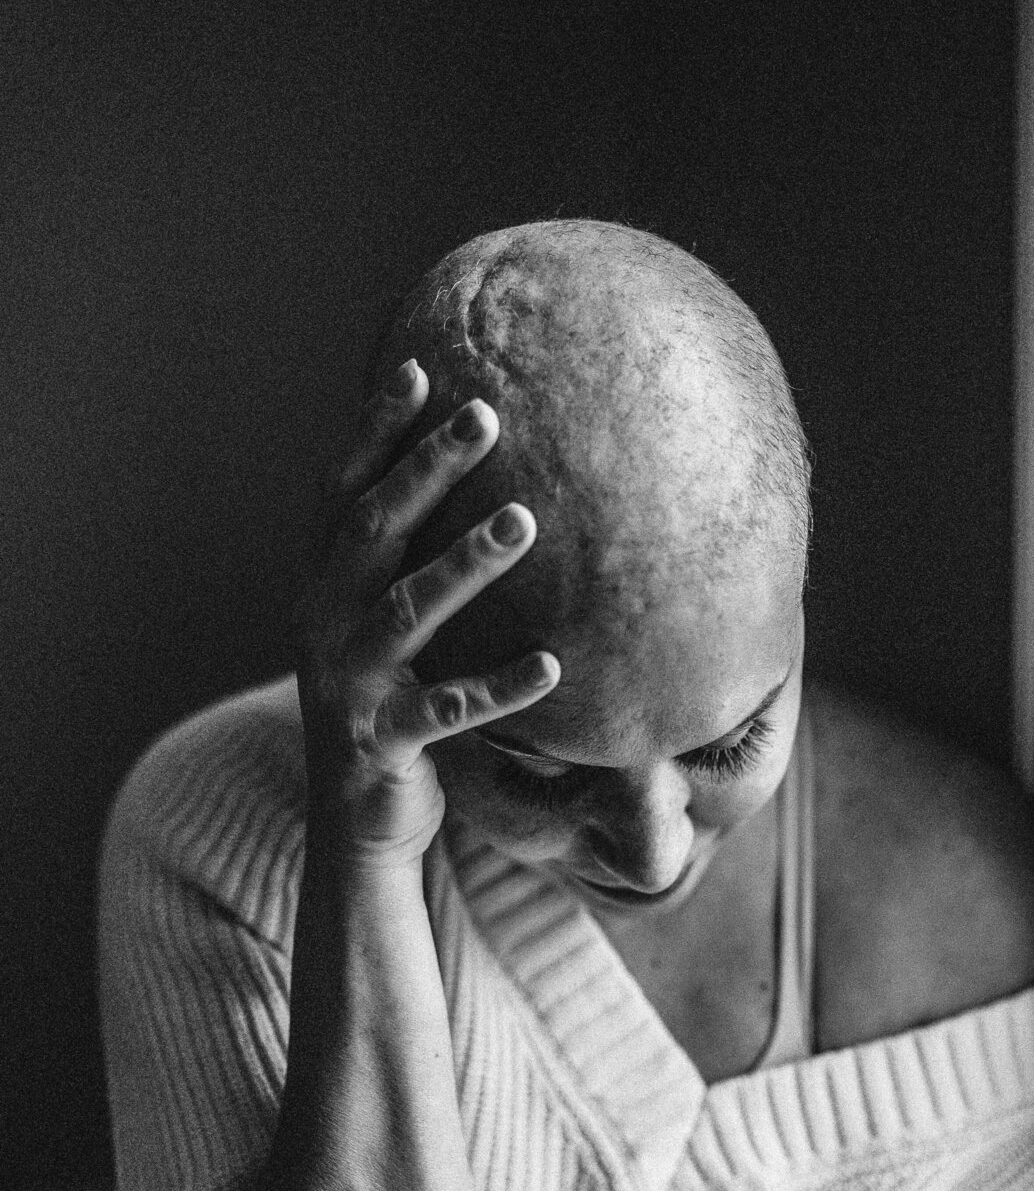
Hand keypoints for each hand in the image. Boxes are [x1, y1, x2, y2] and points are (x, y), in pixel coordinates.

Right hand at [296, 360, 558, 860]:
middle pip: (373, 531)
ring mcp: (350, 684)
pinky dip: (499, 688)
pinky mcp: (384, 742)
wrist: (355, 822)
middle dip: (425, 470)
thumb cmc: (388, 702)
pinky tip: (552, 666)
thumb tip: (468, 471)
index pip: (344, 492)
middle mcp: (324, 622)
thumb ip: (405, 559)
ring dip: (465, 563)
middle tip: (484, 416)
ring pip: (408, 612)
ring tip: (525, 521)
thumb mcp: (384, 625)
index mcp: (323, 585)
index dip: (375, 432)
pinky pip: (448, 710)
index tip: (420, 369)